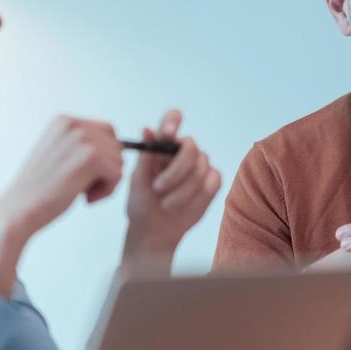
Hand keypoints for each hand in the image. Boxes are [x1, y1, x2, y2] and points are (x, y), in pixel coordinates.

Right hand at [0, 116, 123, 295]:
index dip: (104, 155)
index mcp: (63, 121)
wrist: (18, 210)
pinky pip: (117, 174)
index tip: (85, 174)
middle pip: (116, 144)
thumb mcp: (58, 154)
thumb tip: (119, 146)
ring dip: (106, 181)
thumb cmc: (39, 190)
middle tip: (86, 187)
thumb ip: (81, 145)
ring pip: (118, 160)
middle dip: (107, 168)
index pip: (106, 131)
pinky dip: (107, 191)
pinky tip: (86, 199)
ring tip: (83, 193)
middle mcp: (72, 125)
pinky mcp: (90, 158)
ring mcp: (81, 140)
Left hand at [123, 110, 221, 259]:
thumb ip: (146, 157)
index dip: (173, 121)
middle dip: (175, 170)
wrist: (154, 230)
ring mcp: (200, 165)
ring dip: (182, 190)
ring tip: (165, 204)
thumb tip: (147, 130)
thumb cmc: (141, 203)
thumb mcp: (138, 181)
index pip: (172, 119)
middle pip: (190, 147)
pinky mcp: (212, 181)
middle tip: (158, 188)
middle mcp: (183, 151)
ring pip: (201, 168)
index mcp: (163, 144)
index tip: (167, 133)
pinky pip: (213, 182)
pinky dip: (197, 195)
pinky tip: (183, 206)